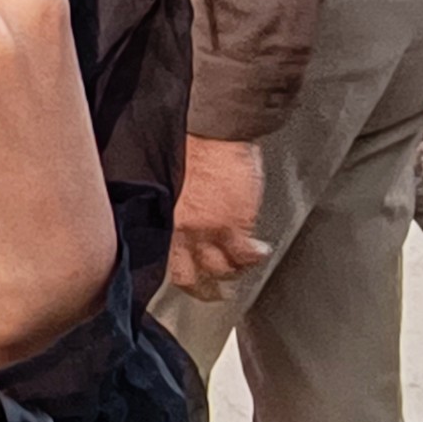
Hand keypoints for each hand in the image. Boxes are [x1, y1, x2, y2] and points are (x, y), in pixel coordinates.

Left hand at [169, 134, 270, 300]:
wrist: (213, 128)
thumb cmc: (188, 145)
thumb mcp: (166, 181)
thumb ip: (168, 208)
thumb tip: (169, 221)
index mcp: (163, 219)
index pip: (163, 261)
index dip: (173, 274)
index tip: (181, 278)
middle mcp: (185, 230)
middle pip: (188, 276)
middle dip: (200, 289)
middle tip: (209, 293)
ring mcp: (213, 230)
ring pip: (222, 270)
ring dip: (231, 277)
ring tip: (236, 276)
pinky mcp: (239, 222)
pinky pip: (247, 254)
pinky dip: (254, 259)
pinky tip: (260, 254)